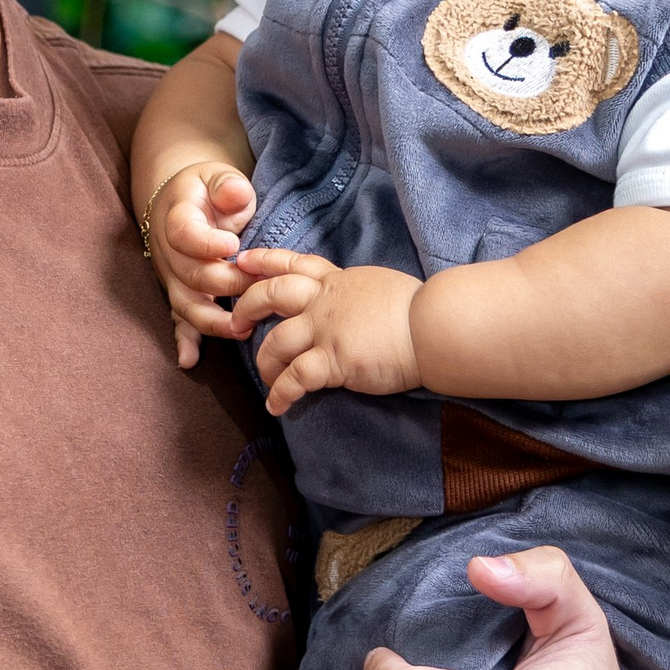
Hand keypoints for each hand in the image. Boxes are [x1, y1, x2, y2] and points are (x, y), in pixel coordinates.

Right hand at [145, 165, 256, 366]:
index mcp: (177, 218)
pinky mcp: (178, 293)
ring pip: (187, 304)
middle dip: (229, 284)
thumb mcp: (219, 177)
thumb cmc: (209, 191)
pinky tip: (189, 360)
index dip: (206, 243)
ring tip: (242, 329)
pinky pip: (178, 320)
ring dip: (214, 320)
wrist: (183, 200)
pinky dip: (183, 341)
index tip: (234, 246)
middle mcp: (169, 252)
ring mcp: (172, 277)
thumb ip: (228, 186)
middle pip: (193, 275)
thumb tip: (236, 194)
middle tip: (262, 286)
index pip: (184, 235)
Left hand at [226, 252, 422, 417]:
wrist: (433, 327)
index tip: (242, 263)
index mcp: (337, 281)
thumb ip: (354, 292)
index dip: (264, 261)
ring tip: (267, 379)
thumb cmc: (417, 310)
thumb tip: (351, 301)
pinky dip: (281, 395)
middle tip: (236, 324)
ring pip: (276, 342)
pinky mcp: (334, 360)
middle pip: (270, 294)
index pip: (294, 263)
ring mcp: (327, 330)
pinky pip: (295, 379)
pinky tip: (277, 407)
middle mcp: (325, 301)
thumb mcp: (379, 285)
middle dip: (247, 307)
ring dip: (264, 363)